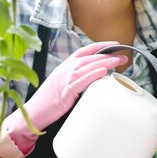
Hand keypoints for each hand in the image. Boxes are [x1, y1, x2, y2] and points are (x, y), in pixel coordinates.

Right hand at [0, 41, 127, 157]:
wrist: (32, 113)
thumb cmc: (48, 101)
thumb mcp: (62, 84)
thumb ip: (76, 78)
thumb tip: (95, 78)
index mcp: (65, 66)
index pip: (85, 50)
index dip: (101, 45)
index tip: (115, 44)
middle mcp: (65, 69)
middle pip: (90, 56)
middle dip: (109, 54)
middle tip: (124, 55)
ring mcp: (65, 79)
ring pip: (88, 66)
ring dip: (106, 62)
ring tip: (119, 61)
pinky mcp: (65, 91)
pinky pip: (81, 80)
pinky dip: (92, 74)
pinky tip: (103, 72)